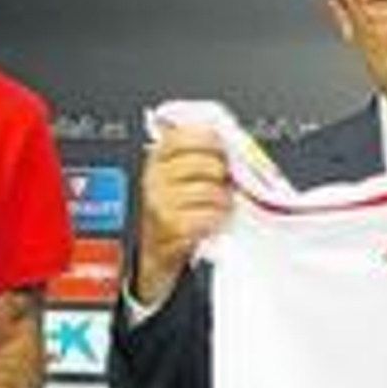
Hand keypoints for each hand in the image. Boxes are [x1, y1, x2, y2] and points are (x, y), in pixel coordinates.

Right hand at [136, 126, 232, 303]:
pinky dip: (217, 219)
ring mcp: (160, 202)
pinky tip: (214, 222)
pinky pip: (208, 216)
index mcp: (157, 157)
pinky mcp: (170, 227)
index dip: (212, 141)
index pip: (186, 136)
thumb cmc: (173, 210)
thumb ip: (200, 155)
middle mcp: (155, 177)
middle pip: (206, 164)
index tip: (223, 150)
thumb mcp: (178, 177)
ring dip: (224, 201)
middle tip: (225, 184)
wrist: (153, 252)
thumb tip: (233, 142)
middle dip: (224, 175)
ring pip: (210, 191)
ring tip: (220, 206)